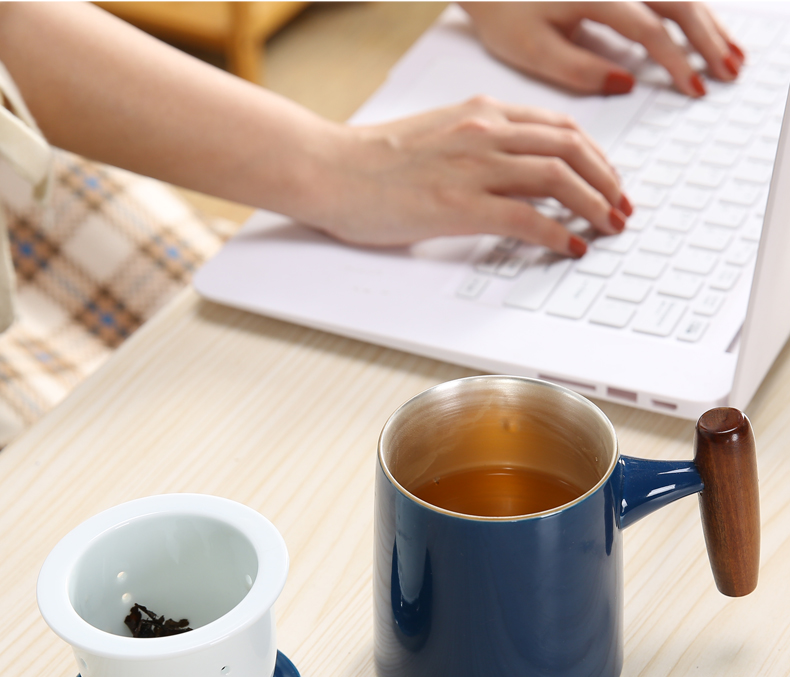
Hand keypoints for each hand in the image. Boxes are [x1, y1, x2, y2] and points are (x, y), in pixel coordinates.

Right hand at [310, 96, 630, 253]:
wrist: (330, 169)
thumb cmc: (373, 160)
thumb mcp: (438, 136)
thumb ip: (478, 145)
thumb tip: (510, 172)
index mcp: (482, 113)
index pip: (558, 127)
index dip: (594, 155)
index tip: (607, 178)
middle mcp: (486, 132)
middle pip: (570, 147)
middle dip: (607, 180)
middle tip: (622, 206)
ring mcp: (474, 167)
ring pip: (558, 177)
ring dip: (594, 204)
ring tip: (609, 226)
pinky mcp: (459, 204)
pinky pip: (526, 218)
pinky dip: (557, 234)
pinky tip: (571, 247)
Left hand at [461, 2, 745, 97]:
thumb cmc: (505, 14)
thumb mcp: (533, 51)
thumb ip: (580, 70)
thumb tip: (625, 83)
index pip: (649, 28)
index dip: (676, 60)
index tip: (693, 88)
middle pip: (678, 1)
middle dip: (707, 38)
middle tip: (728, 72)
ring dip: (707, 22)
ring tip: (728, 55)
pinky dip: (690, 10)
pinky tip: (704, 31)